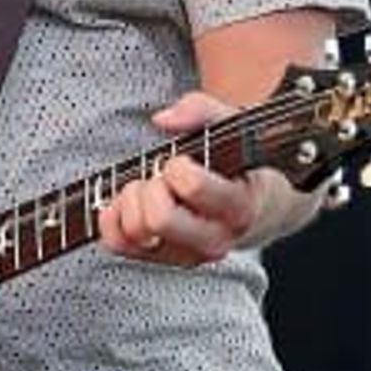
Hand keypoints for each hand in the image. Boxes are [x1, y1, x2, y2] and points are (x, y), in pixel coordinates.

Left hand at [99, 90, 268, 266]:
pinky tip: (129, 202)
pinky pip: (117, 244)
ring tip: (151, 189)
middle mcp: (214, 241)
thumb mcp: (233, 128)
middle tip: (162, 178)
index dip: (177, 167)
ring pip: (135, 232)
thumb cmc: (239, 164)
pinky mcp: (160, 259)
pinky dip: (112, 218)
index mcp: (238, 208)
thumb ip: (202, 111)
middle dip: (151, 188)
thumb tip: (163, 120)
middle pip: (158, 220)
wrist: (257, 205)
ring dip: (133, 201)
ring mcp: (186, 255)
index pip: (192, 187)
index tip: (183, 161)